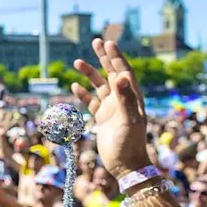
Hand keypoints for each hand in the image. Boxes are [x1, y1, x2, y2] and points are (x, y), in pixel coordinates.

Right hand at [71, 40, 149, 178]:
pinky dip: (83, 93)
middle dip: (104, 58)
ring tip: (77, 62)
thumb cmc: (130, 143)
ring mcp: (111, 109)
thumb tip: (121, 77)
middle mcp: (122, 100)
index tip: (108, 43)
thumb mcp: (128, 120)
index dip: (116, 57)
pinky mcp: (102, 118)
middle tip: (96, 41)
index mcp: (132, 97)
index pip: (123, 72)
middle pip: (112, 73)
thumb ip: (125, 99)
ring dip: (90, 74)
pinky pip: (91, 102)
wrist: (126, 165)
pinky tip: (75, 86)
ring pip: (99, 86)